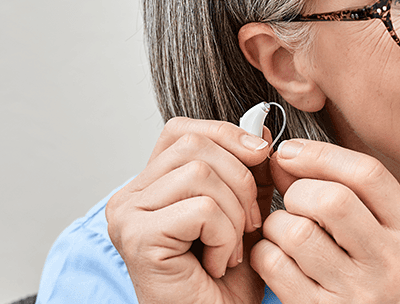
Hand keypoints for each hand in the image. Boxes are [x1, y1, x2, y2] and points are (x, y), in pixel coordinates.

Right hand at [106, 117, 274, 303]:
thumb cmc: (226, 281)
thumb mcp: (246, 213)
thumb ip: (250, 172)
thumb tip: (258, 129)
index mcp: (151, 185)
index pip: (184, 131)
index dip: (226, 135)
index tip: (261, 157)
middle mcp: (129, 197)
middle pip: (195, 146)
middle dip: (241, 179)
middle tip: (249, 224)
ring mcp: (127, 216)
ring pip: (200, 173)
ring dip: (234, 213)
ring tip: (231, 248)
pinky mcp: (137, 237)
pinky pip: (202, 209)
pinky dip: (225, 236)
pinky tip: (217, 263)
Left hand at [250, 139, 399, 303]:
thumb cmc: (365, 276)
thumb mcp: (372, 232)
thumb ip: (337, 188)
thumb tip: (284, 155)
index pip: (369, 174)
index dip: (322, 155)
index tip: (291, 152)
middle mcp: (395, 263)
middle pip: (333, 199)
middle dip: (297, 191)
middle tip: (291, 203)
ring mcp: (360, 292)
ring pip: (298, 231)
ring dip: (277, 225)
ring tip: (283, 233)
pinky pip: (275, 264)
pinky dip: (264, 253)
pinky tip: (277, 258)